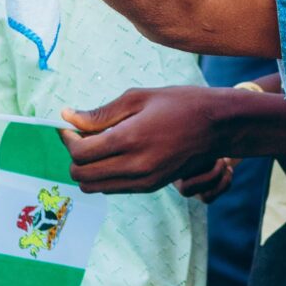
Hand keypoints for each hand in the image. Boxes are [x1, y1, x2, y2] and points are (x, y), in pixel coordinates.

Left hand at [62, 87, 237, 193]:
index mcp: (130, 139)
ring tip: (98, 146)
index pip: (80, 152)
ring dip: (87, 168)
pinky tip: (114, 154)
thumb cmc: (179, 104)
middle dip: (74, 155)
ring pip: (94, 186)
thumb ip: (100, 113)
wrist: (217, 126)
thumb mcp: (138, 97)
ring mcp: (143, 181)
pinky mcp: (150, 187)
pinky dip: (104, 175)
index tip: (70, 125)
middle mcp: (134, 166)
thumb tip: (68, 117)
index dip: (67, 139)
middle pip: (81, 174)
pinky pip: (112, 188)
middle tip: (82, 135)